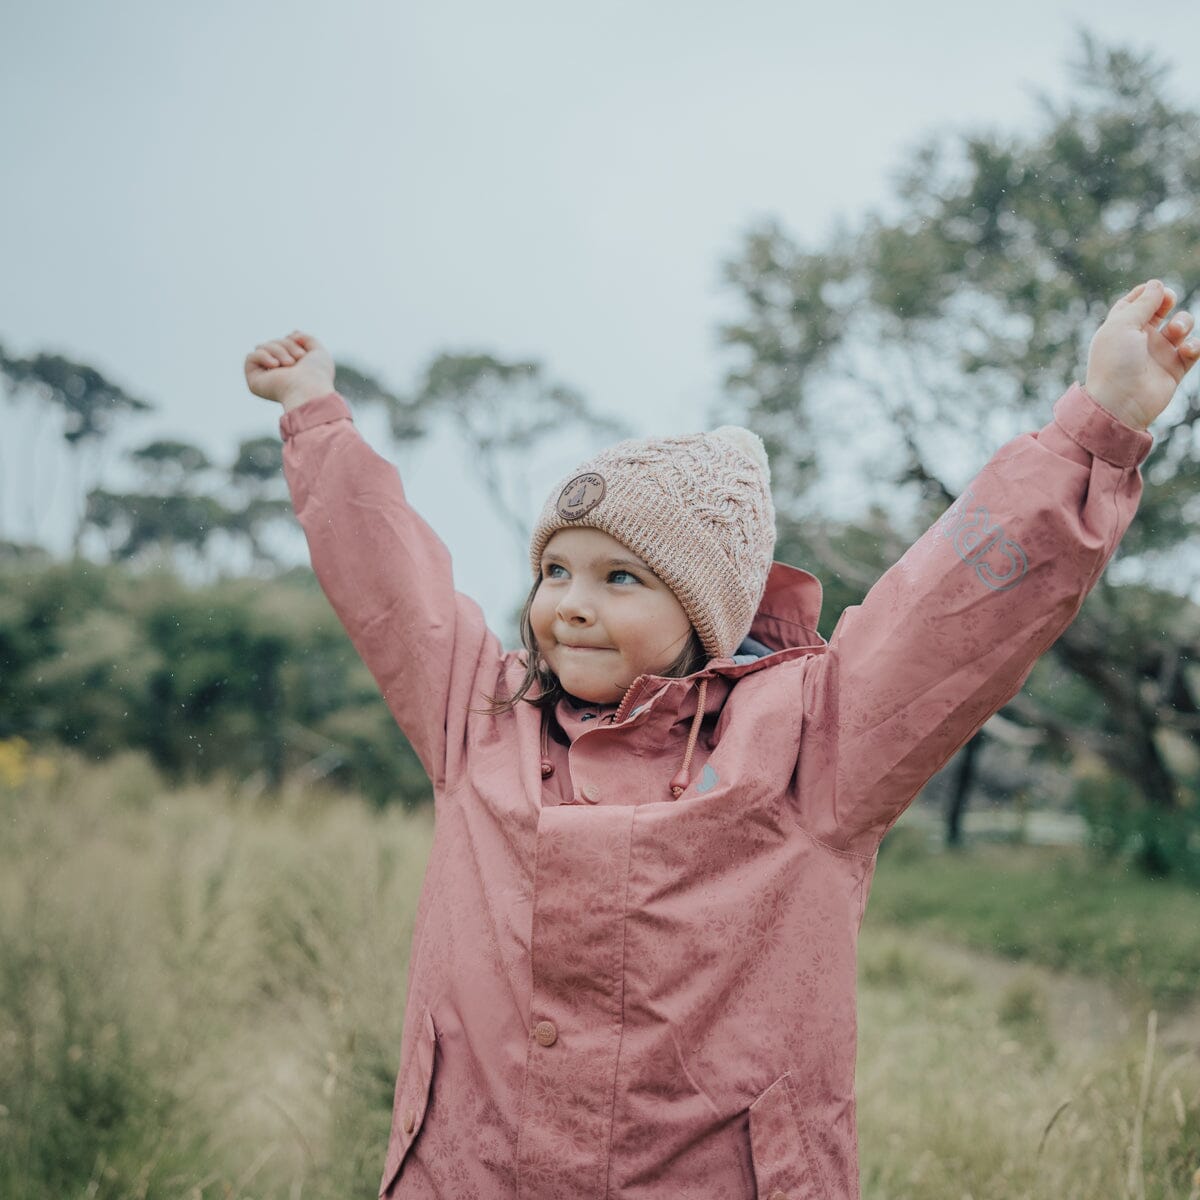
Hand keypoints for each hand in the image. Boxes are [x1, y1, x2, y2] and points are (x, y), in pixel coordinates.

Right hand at [244, 331, 335, 408]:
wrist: (310, 389)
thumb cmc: (317, 374)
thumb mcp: (318, 351)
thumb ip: (307, 339)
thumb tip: (292, 333)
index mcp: (291, 368)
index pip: (283, 343)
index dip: (292, 341)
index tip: (303, 351)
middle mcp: (277, 373)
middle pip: (273, 343)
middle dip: (287, 345)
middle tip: (298, 358)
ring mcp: (265, 377)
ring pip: (262, 347)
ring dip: (278, 350)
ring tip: (290, 364)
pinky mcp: (255, 381)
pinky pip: (251, 357)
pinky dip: (263, 356)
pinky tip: (275, 365)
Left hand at [1084, 280, 1199, 430]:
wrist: (1121, 403)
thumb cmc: (1115, 363)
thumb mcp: (1122, 325)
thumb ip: (1142, 304)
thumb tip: (1157, 284)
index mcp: (1120, 327)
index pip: (1134, 303)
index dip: (1146, 292)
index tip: (1155, 288)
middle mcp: (1139, 339)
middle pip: (1159, 310)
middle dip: (1167, 301)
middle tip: (1168, 300)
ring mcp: (1157, 353)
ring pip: (1180, 326)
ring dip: (1183, 322)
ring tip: (1175, 332)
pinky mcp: (1174, 369)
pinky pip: (1193, 349)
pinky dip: (1194, 345)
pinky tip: (1184, 350)